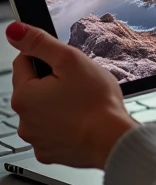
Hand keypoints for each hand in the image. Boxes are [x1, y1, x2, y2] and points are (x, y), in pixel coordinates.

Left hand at [6, 22, 137, 169]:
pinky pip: (52, 131)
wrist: (111, 140)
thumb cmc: (95, 102)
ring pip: (43, 110)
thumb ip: (39, 43)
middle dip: (52, 82)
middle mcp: (24, 121)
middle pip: (33, 88)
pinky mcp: (50, 153)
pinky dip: (64, 125)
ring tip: (82, 104)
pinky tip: (81, 121)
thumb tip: (15, 31)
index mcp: (23, 96)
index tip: (64, 63)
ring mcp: (36, 140)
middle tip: (78, 83)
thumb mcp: (69, 60)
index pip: (23, 61)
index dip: (46, 57)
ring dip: (57, 104)